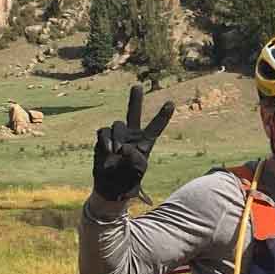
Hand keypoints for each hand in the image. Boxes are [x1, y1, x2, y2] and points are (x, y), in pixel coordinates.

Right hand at [93, 85, 174, 202]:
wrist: (111, 186)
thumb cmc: (129, 180)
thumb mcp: (137, 171)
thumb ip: (135, 159)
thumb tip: (125, 147)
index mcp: (145, 143)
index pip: (155, 127)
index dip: (162, 116)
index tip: (171, 103)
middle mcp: (132, 136)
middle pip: (133, 114)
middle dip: (135, 100)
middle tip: (137, 86)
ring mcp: (117, 136)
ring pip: (117, 125)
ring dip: (117, 137)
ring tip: (116, 152)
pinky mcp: (103, 138)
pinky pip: (103, 131)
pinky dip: (105, 140)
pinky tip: (108, 150)